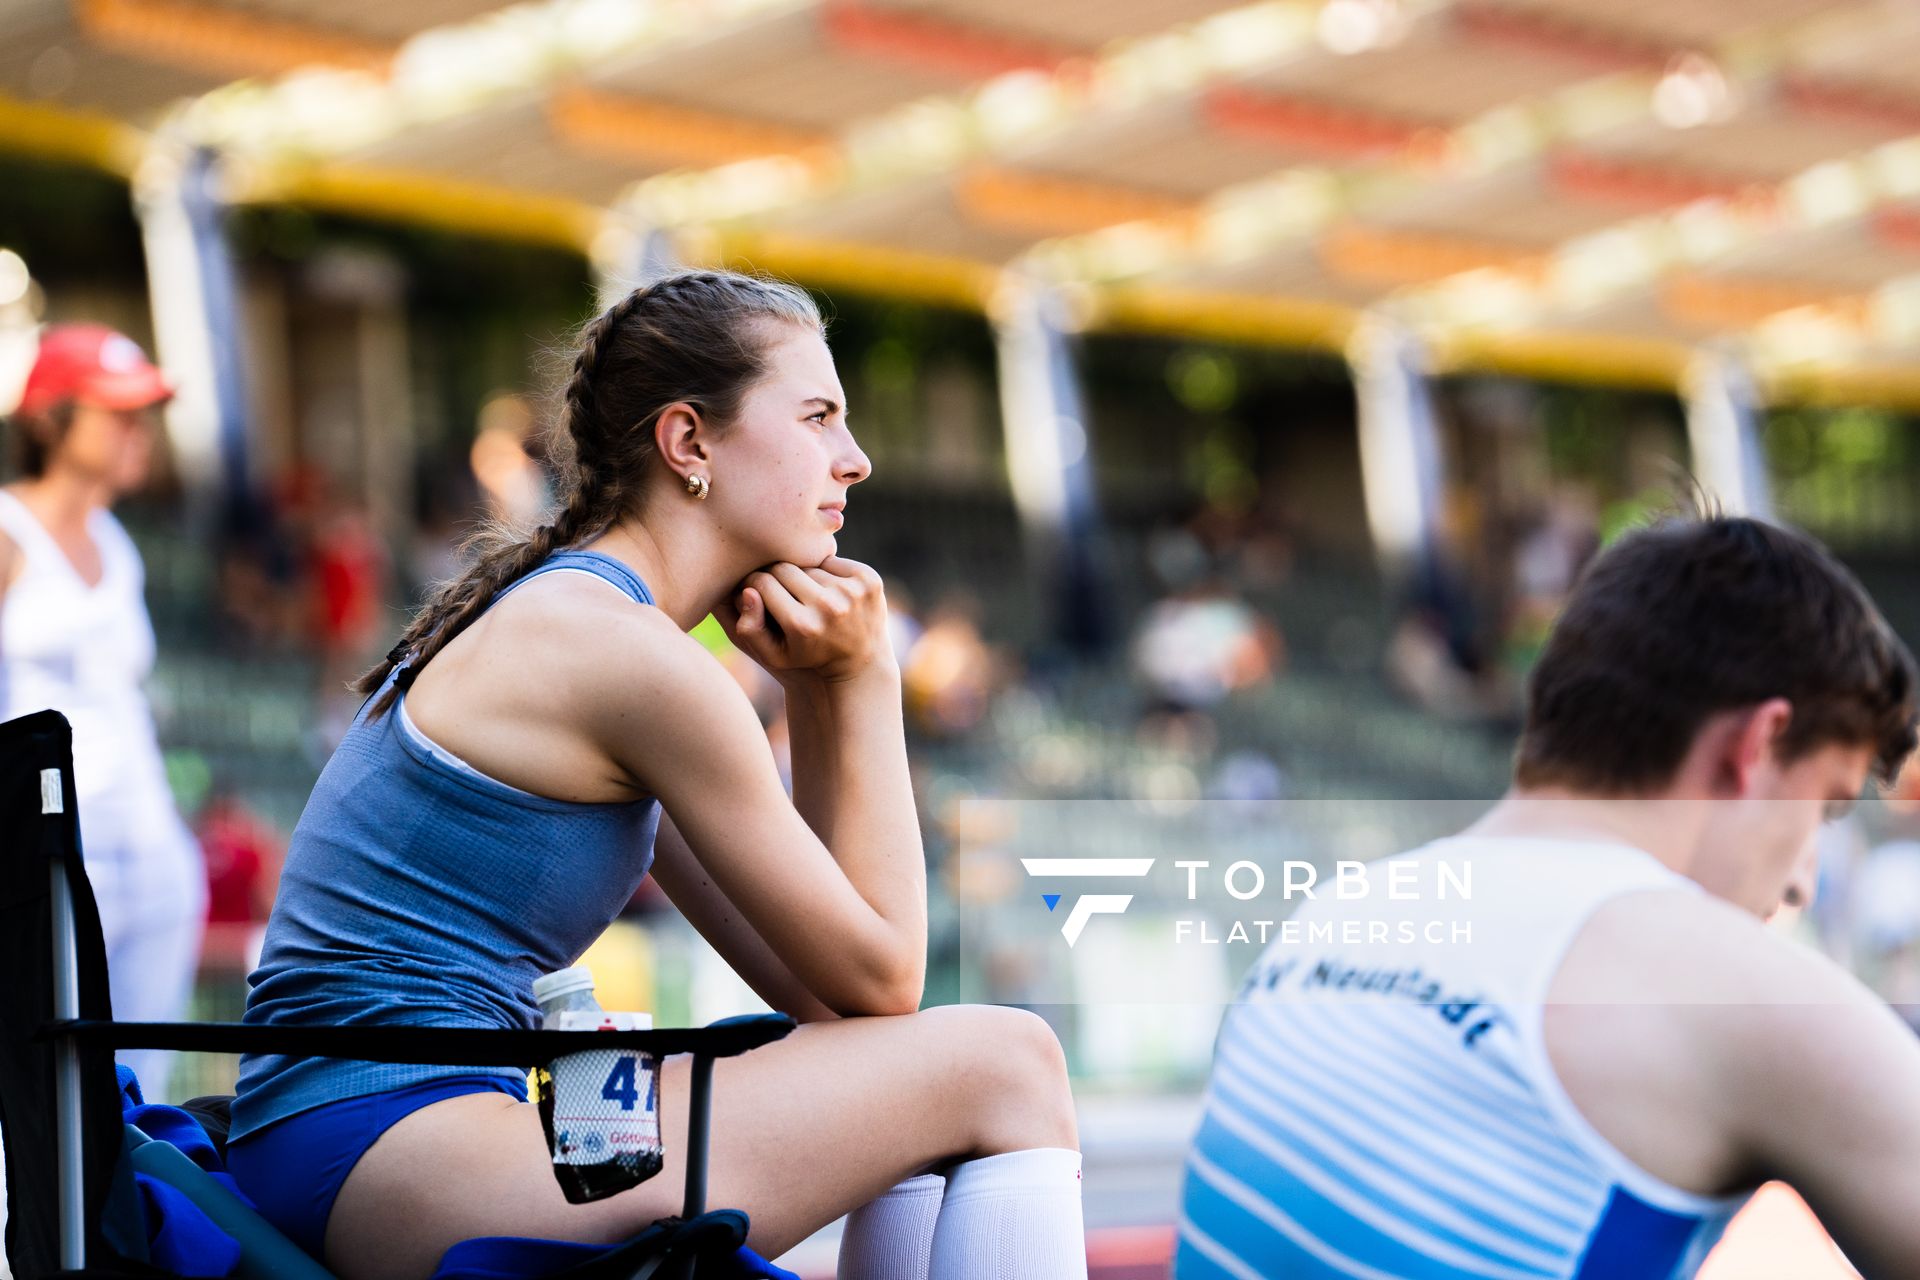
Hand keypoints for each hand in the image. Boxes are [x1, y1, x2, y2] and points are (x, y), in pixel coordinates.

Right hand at [715, 556, 893, 684]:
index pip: (762, 584)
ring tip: (804, 592)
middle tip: (777, 586)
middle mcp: (828, 607)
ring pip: (808, 564)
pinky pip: (831, 560)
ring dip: (802, 574)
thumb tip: (746, 590)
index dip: (753, 584)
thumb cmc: (809, 656)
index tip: (754, 588)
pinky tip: (825, 586)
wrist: (862, 662)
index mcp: (802, 625)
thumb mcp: (774, 655)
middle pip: (783, 569)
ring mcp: (851, 591)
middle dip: (775, 575)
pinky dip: (824, 569)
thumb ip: (750, 628)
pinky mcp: (868, 579)